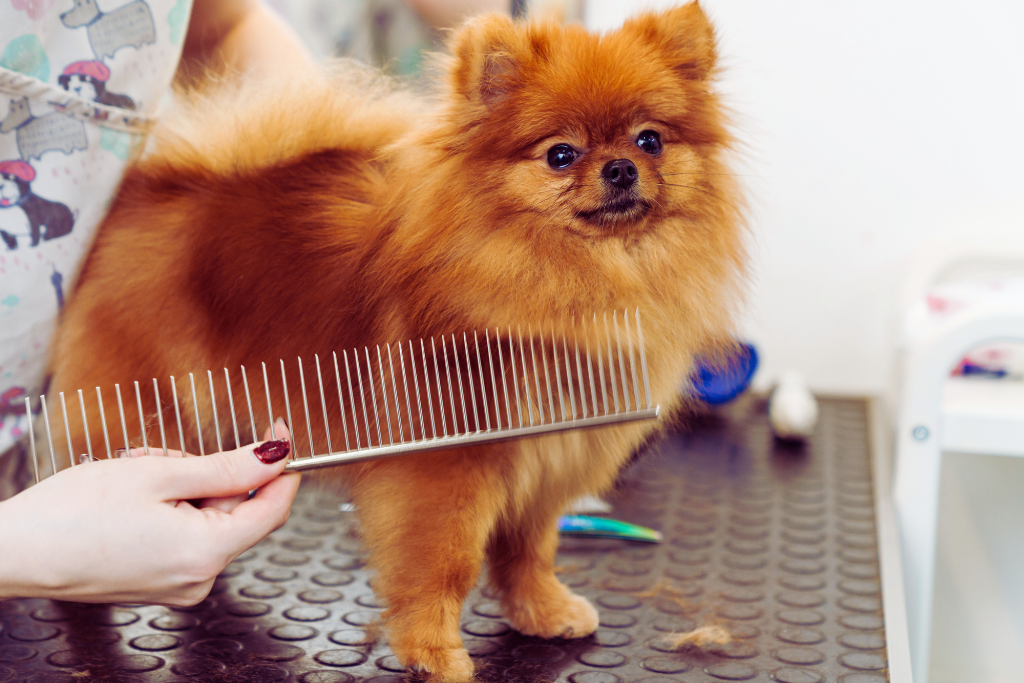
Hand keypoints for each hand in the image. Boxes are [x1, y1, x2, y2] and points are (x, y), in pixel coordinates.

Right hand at [0, 426, 299, 604]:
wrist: (15, 552)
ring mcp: (178, 585)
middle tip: (165, 457)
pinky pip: (186, 534)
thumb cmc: (71, 515)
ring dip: (183, 487)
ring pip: (208, 518)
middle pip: (236, 510)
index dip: (281, 466)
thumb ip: (227, 467)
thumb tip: (276, 457)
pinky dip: (170, 509)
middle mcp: (198, 579)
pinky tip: (134, 499)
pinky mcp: (160, 583)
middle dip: (208, 474)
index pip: (273, 509)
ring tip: (137, 477)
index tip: (279, 433)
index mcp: (206, 553)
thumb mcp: (160, 474)